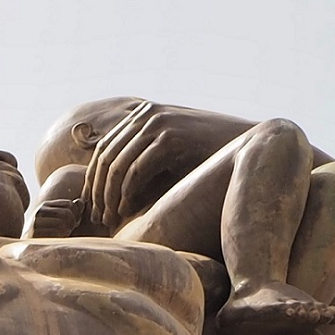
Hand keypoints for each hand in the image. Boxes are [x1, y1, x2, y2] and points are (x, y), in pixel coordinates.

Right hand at [26, 196, 84, 238]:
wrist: (28, 249)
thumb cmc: (49, 234)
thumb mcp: (61, 219)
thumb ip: (72, 210)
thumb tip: (80, 202)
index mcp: (46, 206)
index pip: (69, 204)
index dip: (76, 214)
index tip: (74, 223)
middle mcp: (39, 212)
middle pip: (67, 213)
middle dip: (73, 222)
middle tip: (71, 230)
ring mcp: (36, 223)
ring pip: (62, 223)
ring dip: (68, 230)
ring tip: (65, 234)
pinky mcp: (35, 234)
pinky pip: (57, 233)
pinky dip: (62, 237)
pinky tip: (59, 240)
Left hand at [82, 102, 223, 229]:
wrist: (245, 144)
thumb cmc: (205, 156)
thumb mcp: (167, 153)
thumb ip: (141, 160)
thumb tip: (107, 191)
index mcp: (143, 115)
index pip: (104, 149)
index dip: (92, 180)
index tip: (89, 206)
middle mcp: (147, 115)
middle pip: (105, 158)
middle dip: (97, 191)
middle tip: (97, 218)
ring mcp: (158, 123)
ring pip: (117, 166)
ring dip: (109, 196)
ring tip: (110, 219)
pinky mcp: (170, 138)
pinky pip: (136, 170)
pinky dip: (127, 193)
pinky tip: (126, 210)